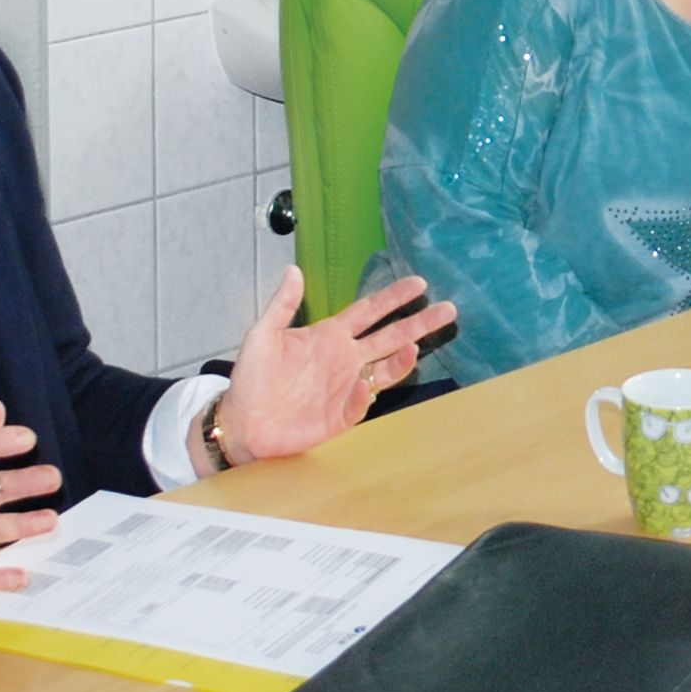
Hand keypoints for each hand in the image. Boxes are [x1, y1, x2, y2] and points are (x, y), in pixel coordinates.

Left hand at [211, 268, 458, 467]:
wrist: (242, 421)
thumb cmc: (252, 378)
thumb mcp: (262, 334)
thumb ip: (282, 305)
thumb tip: (294, 269)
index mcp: (330, 336)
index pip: (369, 311)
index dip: (393, 298)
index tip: (419, 284)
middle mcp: (346, 359)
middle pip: (390, 337)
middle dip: (419, 323)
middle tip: (448, 309)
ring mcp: (347, 387)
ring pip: (385, 370)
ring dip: (402, 359)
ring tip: (415, 347)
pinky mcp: (341, 416)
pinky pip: (360, 404)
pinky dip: (365, 394)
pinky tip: (366, 383)